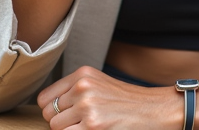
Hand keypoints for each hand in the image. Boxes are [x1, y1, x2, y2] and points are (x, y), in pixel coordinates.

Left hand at [39, 66, 180, 129]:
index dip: (51, 110)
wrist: (154, 110)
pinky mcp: (92, 126)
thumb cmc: (127, 102)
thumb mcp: (99, 84)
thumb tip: (47, 106)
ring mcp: (87, 107)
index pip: (44, 97)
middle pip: (48, 114)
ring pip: (55, 127)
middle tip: (80, 123)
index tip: (64, 115)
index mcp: (82, 75)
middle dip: (60, 122)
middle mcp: (82, 87)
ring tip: (89, 127)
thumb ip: (74, 90)